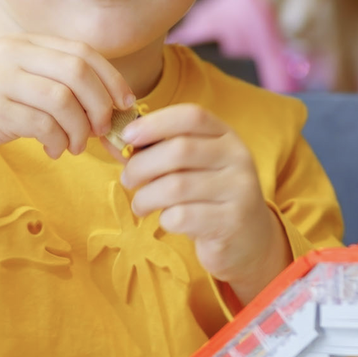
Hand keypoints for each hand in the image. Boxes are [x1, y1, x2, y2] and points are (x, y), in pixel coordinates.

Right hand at [0, 35, 134, 167]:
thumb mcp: (15, 77)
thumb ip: (53, 83)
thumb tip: (106, 112)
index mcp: (26, 42)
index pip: (83, 52)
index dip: (111, 79)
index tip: (125, 105)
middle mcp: (15, 54)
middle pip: (78, 71)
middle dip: (101, 105)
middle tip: (102, 130)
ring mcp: (2, 80)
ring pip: (63, 99)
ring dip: (80, 128)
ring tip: (74, 145)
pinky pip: (41, 124)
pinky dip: (58, 140)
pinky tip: (55, 150)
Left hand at [118, 105, 289, 303]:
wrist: (248, 241)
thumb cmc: (208, 196)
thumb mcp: (188, 168)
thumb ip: (152, 152)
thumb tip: (108, 139)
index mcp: (226, 136)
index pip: (192, 116)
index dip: (155, 123)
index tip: (128, 136)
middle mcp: (237, 158)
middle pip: (179, 150)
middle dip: (142, 165)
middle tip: (128, 179)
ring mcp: (239, 190)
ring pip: (176, 186)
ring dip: (146, 197)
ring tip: (141, 204)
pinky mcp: (231, 222)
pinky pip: (183, 216)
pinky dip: (164, 219)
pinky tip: (166, 220)